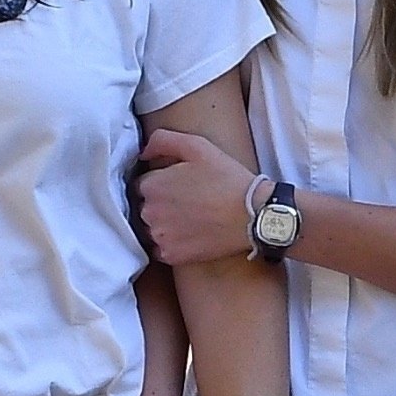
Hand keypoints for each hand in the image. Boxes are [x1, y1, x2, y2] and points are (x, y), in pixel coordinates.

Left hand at [136, 129, 259, 268]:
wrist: (253, 215)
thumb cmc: (227, 179)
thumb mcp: (198, 146)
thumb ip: (163, 140)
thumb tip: (142, 152)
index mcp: (152, 185)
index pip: (142, 185)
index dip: (161, 184)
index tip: (179, 186)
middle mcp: (149, 212)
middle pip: (145, 207)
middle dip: (161, 204)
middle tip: (188, 202)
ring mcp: (159, 235)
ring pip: (152, 228)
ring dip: (164, 224)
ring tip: (191, 219)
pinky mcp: (171, 255)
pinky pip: (161, 249)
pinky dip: (171, 243)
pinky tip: (190, 235)